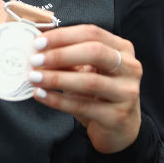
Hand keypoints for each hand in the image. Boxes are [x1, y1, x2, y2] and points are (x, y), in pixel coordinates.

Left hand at [29, 24, 141, 153]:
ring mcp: (126, 92)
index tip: (38, 42)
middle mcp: (130, 67)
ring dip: (56, 78)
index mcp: (122, 49)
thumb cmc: (99, 94)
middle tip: (35, 60)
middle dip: (60, 55)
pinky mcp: (118, 116)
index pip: (92, 33)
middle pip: (95, 52)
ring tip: (34, 77)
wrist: (119, 129)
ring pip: (89, 81)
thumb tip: (38, 46)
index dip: (63, 36)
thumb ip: (68, 57)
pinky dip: (58, 100)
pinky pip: (83, 106)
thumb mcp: (86, 70)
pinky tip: (41, 95)